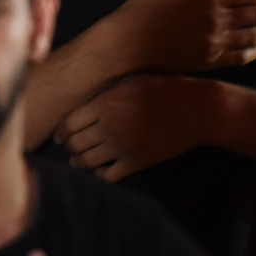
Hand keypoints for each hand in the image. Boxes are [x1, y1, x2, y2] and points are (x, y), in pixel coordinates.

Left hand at [57, 74, 211, 181]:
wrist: (196, 109)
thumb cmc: (163, 88)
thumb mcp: (131, 80)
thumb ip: (104, 91)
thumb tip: (79, 97)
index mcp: (106, 103)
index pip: (68, 123)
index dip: (60, 131)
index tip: (60, 134)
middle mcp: (110, 126)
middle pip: (74, 144)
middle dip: (68, 147)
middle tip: (68, 146)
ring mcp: (123, 146)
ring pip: (87, 162)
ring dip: (79, 162)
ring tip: (78, 159)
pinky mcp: (136, 162)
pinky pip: (108, 176)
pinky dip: (100, 174)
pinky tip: (101, 169)